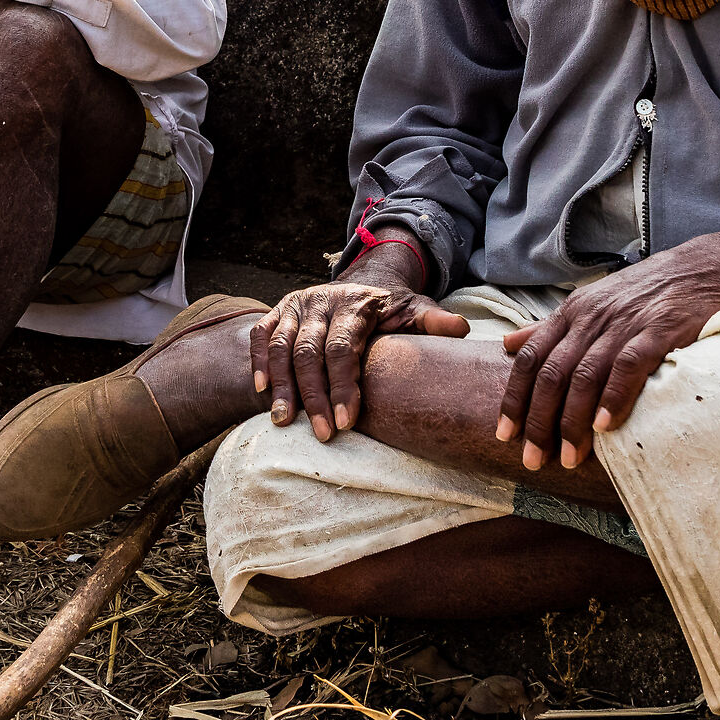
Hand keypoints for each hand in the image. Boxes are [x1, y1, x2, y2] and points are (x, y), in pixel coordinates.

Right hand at [252, 238, 470, 441]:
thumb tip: (461, 330)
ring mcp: (295, 305)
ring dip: (282, 386)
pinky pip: (260, 337)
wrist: (363, 284)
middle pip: (309, 352)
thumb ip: (434, 323)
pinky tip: (261, 393)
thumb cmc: (391, 310)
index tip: (346, 422)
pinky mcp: (277, 311)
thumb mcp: (416, 312)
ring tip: (284, 422)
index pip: (344, 348)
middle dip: (314, 396)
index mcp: (356, 304)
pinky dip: (258, 364)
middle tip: (323, 435)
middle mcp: (320, 301)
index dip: (343, 386)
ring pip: (280, 348)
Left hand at [496, 227, 719, 472]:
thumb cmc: (653, 292)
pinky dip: (613, 397)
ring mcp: (625, 321)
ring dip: (572, 421)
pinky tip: (605, 427)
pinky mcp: (660, 328)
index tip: (504, 436)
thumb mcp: (596, 304)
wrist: (716, 266)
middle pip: (552, 373)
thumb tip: (507, 345)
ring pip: (584, 374)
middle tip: (532, 460)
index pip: (530, 359)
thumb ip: (552, 328)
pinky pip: (628, 366)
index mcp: (574, 312)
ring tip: (567, 458)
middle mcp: (592, 316)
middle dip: (538, 421)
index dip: (514, 399)